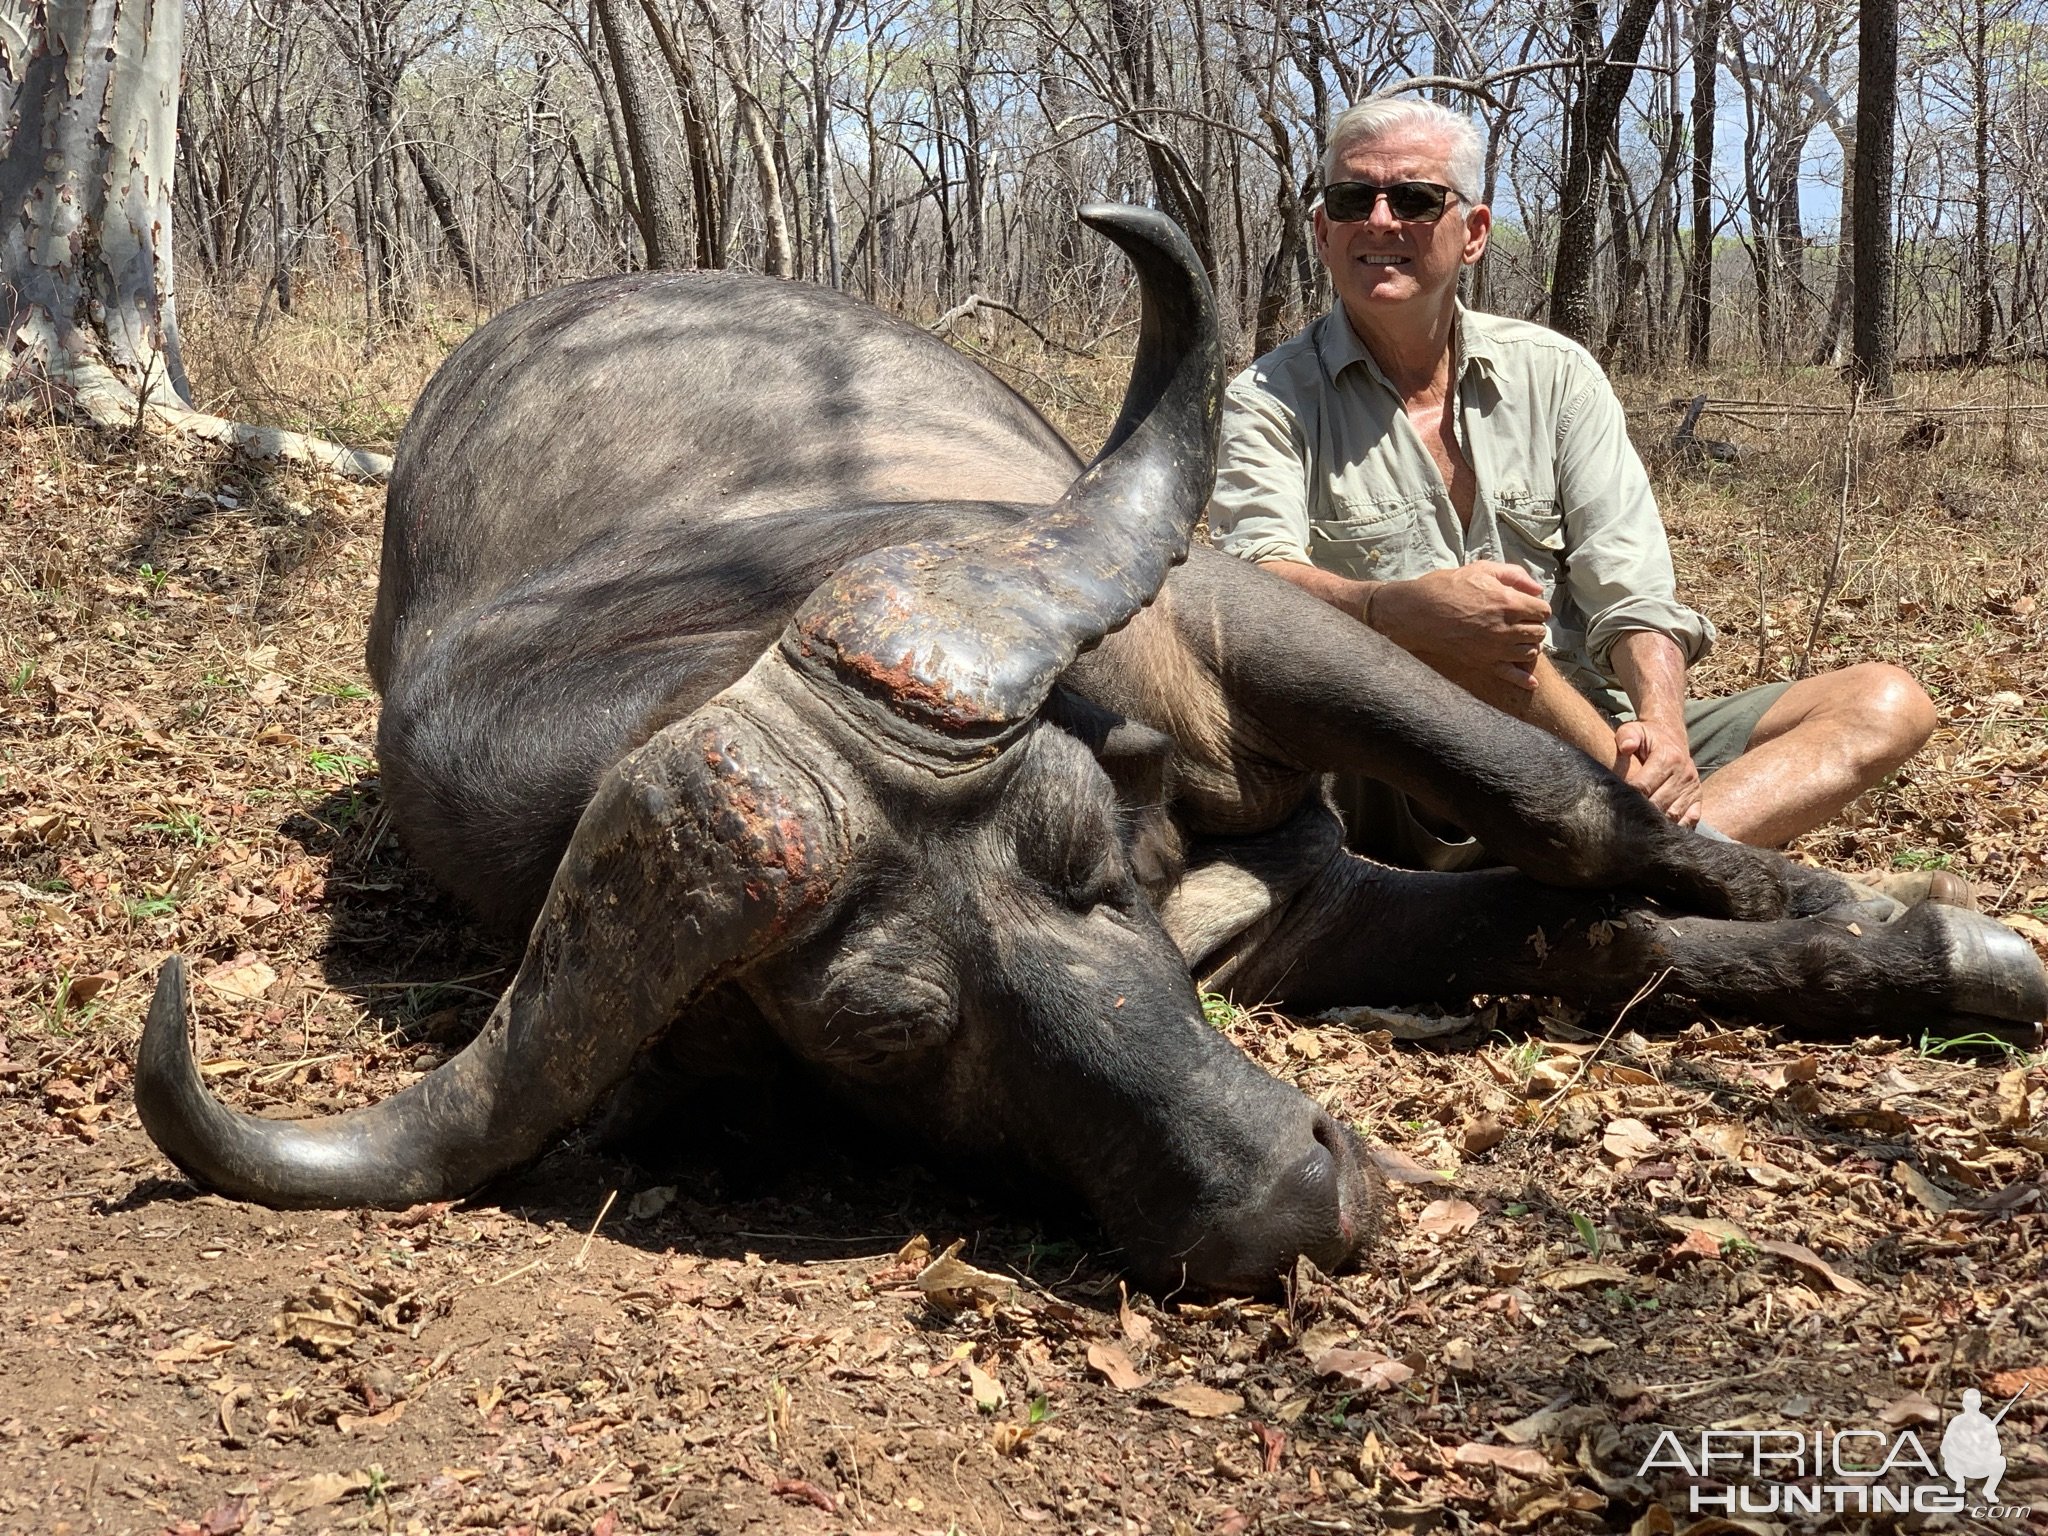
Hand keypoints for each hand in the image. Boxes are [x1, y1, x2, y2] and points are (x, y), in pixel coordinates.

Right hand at [1371, 561, 1550, 692]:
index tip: (1527, 606)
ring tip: (1517, 639)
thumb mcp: (1480, 569)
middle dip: (1533, 625)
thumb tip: (1537, 589)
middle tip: (1521, 621)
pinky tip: (1531, 681)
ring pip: (1530, 652)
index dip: (1537, 608)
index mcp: (1509, 602)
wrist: (1417, 612)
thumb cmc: (1446, 587)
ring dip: (1528, 645)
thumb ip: (1513, 575)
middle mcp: (1506, 628)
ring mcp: (1495, 648)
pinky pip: (1510, 675)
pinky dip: (1523, 679)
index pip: (1543, 611)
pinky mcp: (1483, 661)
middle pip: (1539, 632)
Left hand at [1613, 717, 1702, 826]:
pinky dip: (1676, 828)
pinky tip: (1661, 832)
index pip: (1644, 786)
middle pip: (1658, 804)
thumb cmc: (1648, 738)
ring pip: (1673, 815)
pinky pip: (1690, 820)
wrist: (1671, 738)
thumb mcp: (1635, 729)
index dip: (1629, 798)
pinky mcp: (1698, 798)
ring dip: (1657, 824)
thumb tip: (1626, 747)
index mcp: (1668, 758)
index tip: (1616, 806)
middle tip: (1623, 823)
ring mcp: (1692, 788)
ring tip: (1639, 830)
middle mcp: (1684, 774)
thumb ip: (1627, 736)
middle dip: (1640, 814)